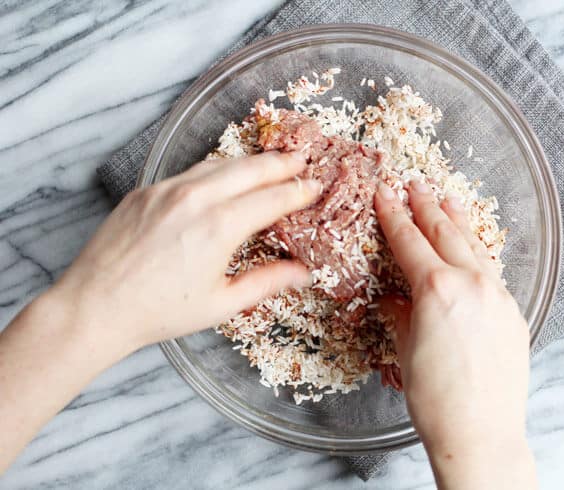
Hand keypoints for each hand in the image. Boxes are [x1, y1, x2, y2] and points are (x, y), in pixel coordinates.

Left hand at [49, 151, 319, 355]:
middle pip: (250, 169)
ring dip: (249, 161)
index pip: (273, 198)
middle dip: (280, 163)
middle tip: (300, 160)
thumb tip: (303, 273)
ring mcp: (167, 190)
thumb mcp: (222, 304)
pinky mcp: (146, 191)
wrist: (95, 306)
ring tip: (268, 163)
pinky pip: (189, 171)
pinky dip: (215, 170)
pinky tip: (223, 177)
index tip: (314, 186)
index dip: (298, 191)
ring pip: (219, 163)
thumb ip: (267, 282)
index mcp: (220, 227)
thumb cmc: (159, 311)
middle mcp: (195, 198)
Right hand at [374, 180, 536, 489]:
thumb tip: (396, 298)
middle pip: (444, 233)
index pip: (409, 242)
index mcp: (437, 289)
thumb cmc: (437, 399)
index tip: (385, 195)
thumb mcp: (407, 350)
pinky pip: (492, 271)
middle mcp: (472, 284)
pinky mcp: (514, 312)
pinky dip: (478, 252)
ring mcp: (498, 296)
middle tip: (415, 185)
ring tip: (448, 198)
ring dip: (458, 220)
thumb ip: (402, 314)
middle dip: (426, 206)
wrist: (481, 432)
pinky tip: (473, 247)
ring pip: (474, 246)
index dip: (393, 215)